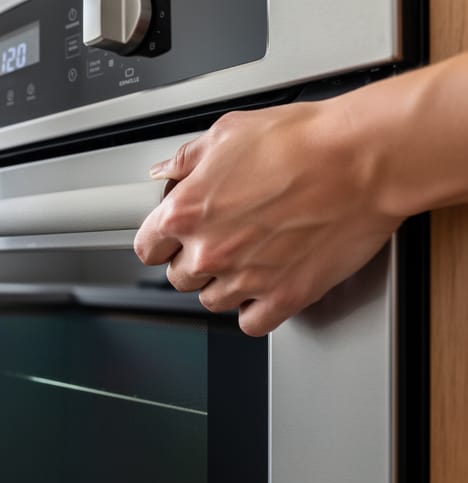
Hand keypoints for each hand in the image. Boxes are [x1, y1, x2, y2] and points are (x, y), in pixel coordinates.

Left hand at [134, 101, 403, 335]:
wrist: (360, 159)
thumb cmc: (301, 140)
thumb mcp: (228, 133)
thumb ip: (188, 159)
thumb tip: (167, 171)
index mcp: (186, 212)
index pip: (147, 249)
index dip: (160, 242)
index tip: (170, 240)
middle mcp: (210, 251)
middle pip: (180, 278)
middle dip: (194, 261)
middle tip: (219, 240)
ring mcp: (246, 279)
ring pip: (212, 301)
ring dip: (223, 285)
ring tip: (247, 258)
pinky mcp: (284, 297)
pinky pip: (252, 322)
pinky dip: (255, 309)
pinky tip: (264, 287)